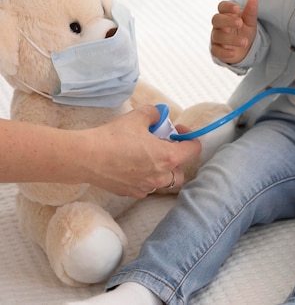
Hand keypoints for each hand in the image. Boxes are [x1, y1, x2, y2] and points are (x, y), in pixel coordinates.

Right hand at [79, 106, 201, 197]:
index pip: (194, 150)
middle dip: (177, 158)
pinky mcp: (130, 193)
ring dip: (162, 170)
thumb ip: (154, 114)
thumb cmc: (114, 136)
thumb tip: (158, 116)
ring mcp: (145, 188)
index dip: (189, 136)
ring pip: (163, 182)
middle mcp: (160, 176)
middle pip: (181, 171)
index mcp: (168, 157)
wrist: (86, 157)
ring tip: (148, 156)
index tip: (176, 129)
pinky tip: (132, 165)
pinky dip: (145, 177)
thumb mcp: (139, 116)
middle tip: (163, 145)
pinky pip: (146, 187)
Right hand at [210, 0, 257, 63]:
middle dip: (227, 21)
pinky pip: (216, 51)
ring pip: (218, 36)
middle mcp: (219, 25)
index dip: (227, 6)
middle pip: (216, 19)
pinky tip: (233, 53)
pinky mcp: (216, 50)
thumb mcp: (250, 22)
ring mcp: (216, 38)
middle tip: (240, 23)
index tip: (237, 9)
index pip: (222, 6)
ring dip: (231, 39)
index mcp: (226, 15)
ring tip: (245, 41)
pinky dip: (224, 52)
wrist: (244, 49)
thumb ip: (251, 11)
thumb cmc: (244, 31)